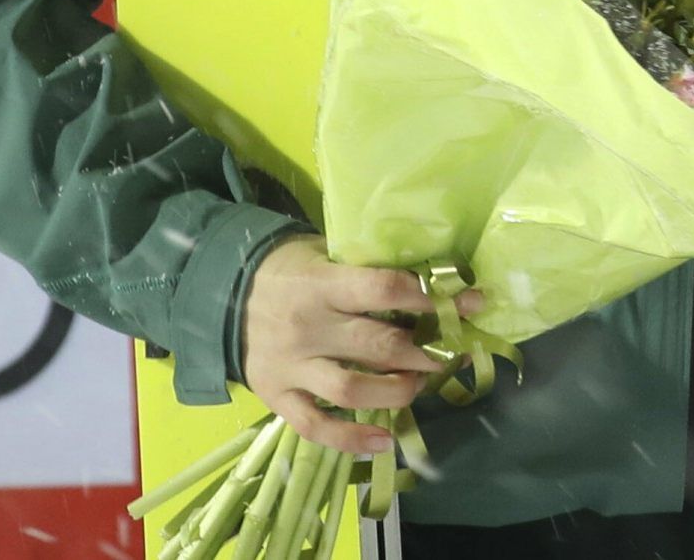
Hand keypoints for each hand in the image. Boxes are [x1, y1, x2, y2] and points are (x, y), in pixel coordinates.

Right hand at [238, 235, 453, 456]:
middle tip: (447, 352)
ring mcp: (291, 366)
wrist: (224, 293)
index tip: (468, 305)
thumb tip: (434, 283)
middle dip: (422, 352)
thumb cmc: (291, 270)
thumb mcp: (327, 254)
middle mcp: (307, 327)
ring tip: (420, 385)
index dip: (431, 300)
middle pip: (375, 344)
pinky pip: (316, 426)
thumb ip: (368, 271)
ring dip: (396, 391)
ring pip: (350, 388)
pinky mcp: (277, 397)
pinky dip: (351, 438)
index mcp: (323, 284)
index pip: (384, 290)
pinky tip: (383, 439)